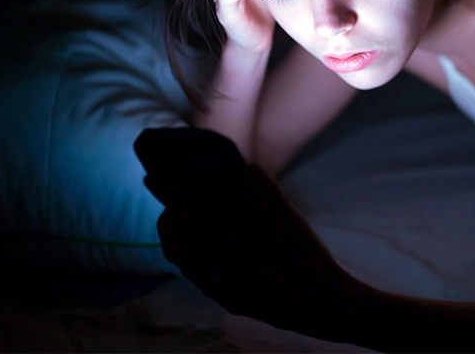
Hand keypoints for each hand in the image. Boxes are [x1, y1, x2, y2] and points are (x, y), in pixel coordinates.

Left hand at [135, 127, 354, 335]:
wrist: (325, 306)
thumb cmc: (309, 261)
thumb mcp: (289, 221)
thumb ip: (265, 192)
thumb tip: (248, 167)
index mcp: (231, 250)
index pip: (189, 218)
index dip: (168, 196)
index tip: (149, 179)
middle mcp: (218, 274)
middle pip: (173, 244)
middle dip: (166, 220)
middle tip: (171, 202)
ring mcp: (221, 292)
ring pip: (181, 264)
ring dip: (175, 240)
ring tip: (183, 223)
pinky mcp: (229, 303)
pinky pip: (196, 278)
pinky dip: (190, 258)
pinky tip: (205, 249)